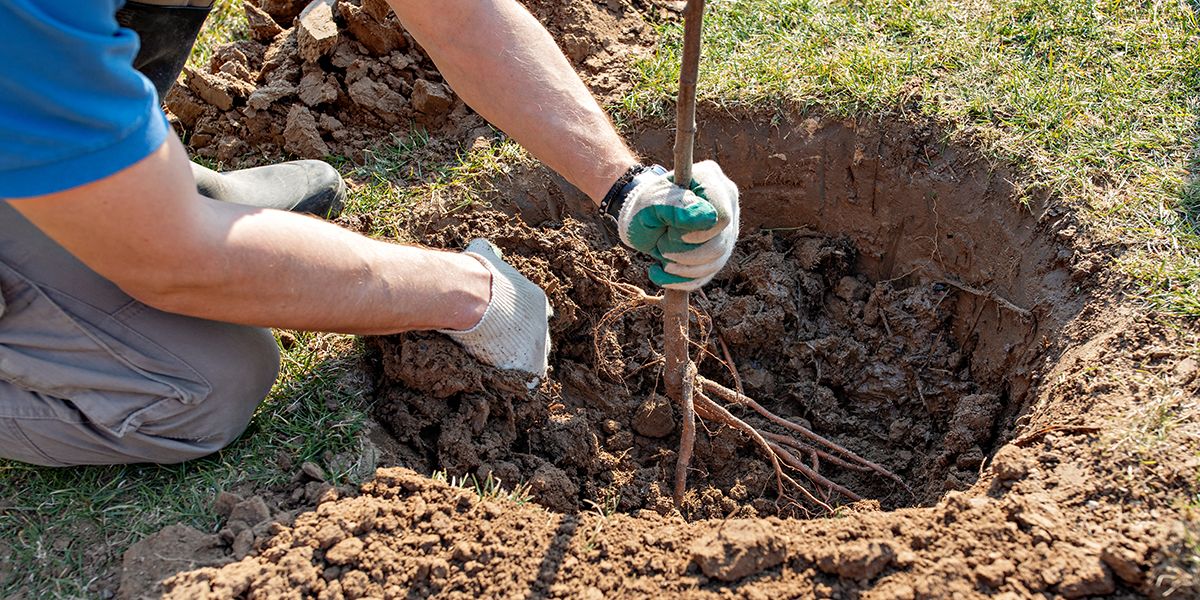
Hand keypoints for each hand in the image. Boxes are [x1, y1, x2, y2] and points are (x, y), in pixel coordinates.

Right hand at [439, 239, 551, 378]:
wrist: (472, 297)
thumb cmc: (475, 275)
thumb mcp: (484, 255)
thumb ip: (488, 253)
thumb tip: (480, 245)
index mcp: (536, 299)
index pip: (535, 314)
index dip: (519, 322)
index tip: (505, 326)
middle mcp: (543, 321)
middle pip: (537, 338)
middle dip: (522, 343)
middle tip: (501, 348)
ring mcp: (539, 344)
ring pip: (534, 359)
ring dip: (519, 363)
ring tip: (501, 367)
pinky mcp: (531, 365)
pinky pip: (529, 379)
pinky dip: (518, 382)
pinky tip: (503, 380)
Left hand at [616, 161, 738, 289]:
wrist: (642, 216)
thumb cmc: (645, 204)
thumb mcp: (652, 202)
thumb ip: (676, 207)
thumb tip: (708, 218)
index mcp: (711, 179)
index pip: (721, 217)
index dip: (699, 234)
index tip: (671, 235)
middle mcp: (726, 202)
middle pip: (721, 243)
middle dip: (686, 255)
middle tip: (661, 247)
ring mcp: (727, 227)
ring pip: (717, 262)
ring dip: (683, 269)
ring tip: (660, 258)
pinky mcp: (720, 250)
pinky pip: (708, 274)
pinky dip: (683, 281)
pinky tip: (662, 273)